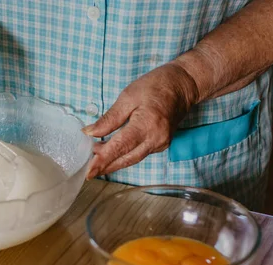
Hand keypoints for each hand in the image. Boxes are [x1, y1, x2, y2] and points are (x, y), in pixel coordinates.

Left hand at [82, 63, 197, 178]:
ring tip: (95, 157)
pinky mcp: (161, 144)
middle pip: (126, 159)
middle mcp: (156, 139)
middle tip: (89, 170)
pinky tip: (112, 151)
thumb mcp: (128, 97)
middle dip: (106, 166)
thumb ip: (109, 118)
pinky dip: (124, 155)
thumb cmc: (155, 86)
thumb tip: (90, 132)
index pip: (120, 148)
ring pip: (132, 159)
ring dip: (114, 161)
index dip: (103, 161)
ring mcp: (161, 143)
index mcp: (146, 125)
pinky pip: (139, 154)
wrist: (183, 85)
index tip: (89, 171)